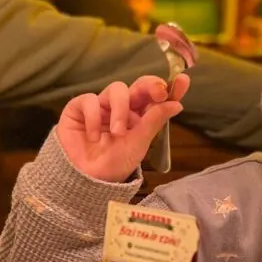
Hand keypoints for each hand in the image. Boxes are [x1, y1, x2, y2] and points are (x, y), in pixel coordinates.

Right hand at [56, 75, 189, 182]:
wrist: (85, 180)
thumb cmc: (113, 163)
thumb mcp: (138, 144)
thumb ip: (154, 121)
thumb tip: (177, 104)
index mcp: (139, 116)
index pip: (156, 97)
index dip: (170, 87)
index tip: (182, 81)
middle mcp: (121, 107)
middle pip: (138, 85)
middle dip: (149, 86)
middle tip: (157, 93)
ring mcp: (100, 106)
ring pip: (116, 89)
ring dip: (120, 110)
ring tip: (117, 133)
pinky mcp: (79, 108)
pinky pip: (90, 100)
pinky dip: (94, 118)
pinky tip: (94, 137)